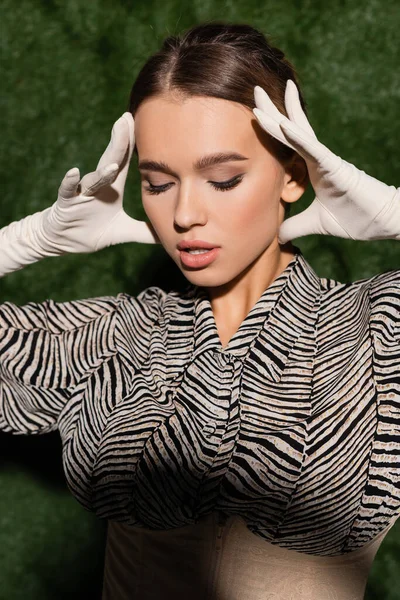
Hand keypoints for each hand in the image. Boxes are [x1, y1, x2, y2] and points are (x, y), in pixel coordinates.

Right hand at [40, 112, 159, 253]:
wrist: (65, 241)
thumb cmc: (92, 231)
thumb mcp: (124, 232)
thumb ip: (145, 231)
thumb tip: (168, 235)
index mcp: (113, 188)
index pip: (124, 161)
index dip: (131, 143)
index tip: (138, 121)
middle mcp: (98, 186)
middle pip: (110, 161)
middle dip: (118, 142)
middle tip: (126, 120)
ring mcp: (82, 193)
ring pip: (93, 179)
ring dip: (103, 171)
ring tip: (113, 164)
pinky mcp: (67, 204)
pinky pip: (67, 191)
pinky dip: (70, 182)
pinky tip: (74, 172)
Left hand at [253, 80, 399, 242]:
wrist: (382, 222)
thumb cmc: (355, 218)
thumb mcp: (316, 224)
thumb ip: (296, 226)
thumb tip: (278, 235)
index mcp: (313, 168)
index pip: (289, 142)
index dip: (273, 126)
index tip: (256, 111)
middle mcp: (318, 159)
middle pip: (291, 129)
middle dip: (272, 110)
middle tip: (254, 90)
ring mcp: (327, 161)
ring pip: (298, 134)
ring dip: (278, 116)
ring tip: (260, 100)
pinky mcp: (336, 168)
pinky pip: (313, 149)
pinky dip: (298, 137)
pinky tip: (282, 124)